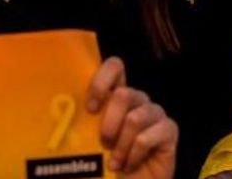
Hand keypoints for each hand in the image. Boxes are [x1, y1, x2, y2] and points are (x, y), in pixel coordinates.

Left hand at [87, 57, 176, 178]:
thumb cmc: (104, 163)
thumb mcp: (87, 141)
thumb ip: (81, 123)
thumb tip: (62, 112)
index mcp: (117, 95)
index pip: (115, 67)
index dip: (101, 81)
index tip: (90, 108)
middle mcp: (138, 99)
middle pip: (123, 94)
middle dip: (109, 123)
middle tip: (103, 143)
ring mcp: (155, 113)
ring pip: (135, 118)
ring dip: (121, 145)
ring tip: (115, 162)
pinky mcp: (169, 130)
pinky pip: (146, 137)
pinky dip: (133, 155)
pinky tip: (129, 165)